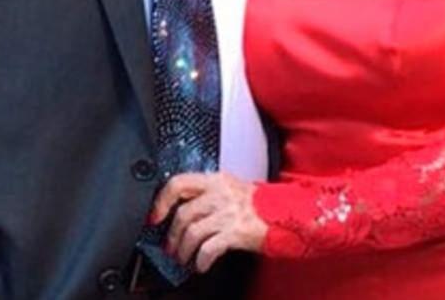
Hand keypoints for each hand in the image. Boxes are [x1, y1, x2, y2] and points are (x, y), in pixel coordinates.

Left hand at [149, 172, 267, 272]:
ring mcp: (228, 212)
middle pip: (182, 213)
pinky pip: (208, 248)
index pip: (179, 183)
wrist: (288, 215)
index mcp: (216, 180)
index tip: (155, 217)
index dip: (161, 201)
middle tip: (171, 248)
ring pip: (192, 232)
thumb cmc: (260, 205)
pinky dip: (200, 260)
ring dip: (183, 251)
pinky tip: (201, 265)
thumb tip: (180, 210)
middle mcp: (221, 193)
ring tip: (185, 258)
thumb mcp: (232, 190)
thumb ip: (208, 194)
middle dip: (172, 236)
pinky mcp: (236, 231)